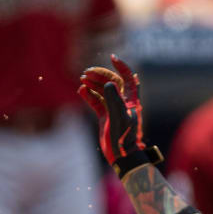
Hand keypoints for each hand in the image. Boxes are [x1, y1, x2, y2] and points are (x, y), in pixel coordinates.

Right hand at [78, 54, 162, 177]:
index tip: (112, 57)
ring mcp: (113, 109)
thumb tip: (109, 83)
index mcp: (131, 100)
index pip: (128, 78)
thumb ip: (114, 99)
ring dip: (93, 84)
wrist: (122, 156)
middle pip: (112, 82)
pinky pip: (96, 102)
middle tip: (87, 73)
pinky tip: (81, 91)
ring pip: (102, 91)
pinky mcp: (105, 117)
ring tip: (82, 80)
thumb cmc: (124, 137)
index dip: (121, 66)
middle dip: (100, 75)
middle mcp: (123, 102)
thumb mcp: (119, 117)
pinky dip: (89, 96)